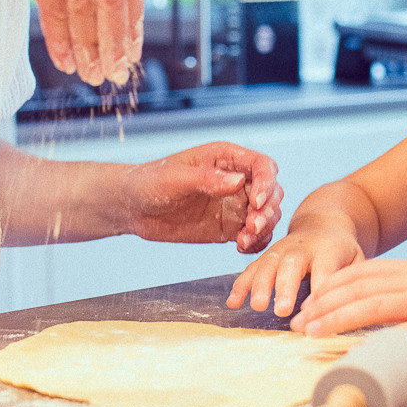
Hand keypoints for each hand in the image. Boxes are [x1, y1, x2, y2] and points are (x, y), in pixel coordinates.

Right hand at [0, 0, 141, 85]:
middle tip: (116, 71)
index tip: (131, 46)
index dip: (133, 17)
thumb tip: (116, 7)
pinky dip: (61, 40)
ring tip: (90, 71)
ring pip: (85, 6)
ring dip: (89, 47)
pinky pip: (55, 9)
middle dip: (116, 40)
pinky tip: (64, 58)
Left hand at [121, 143, 281, 252]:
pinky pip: (253, 235)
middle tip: (252, 226)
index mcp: (226, 158)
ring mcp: (234, 204)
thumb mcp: (177, 178)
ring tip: (243, 240)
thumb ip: (207, 179)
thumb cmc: (151, 182)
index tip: (257, 203)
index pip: (263, 166)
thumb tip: (238, 181)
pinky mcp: (228, 226)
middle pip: (272, 191)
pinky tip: (241, 248)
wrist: (134, 207)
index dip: (267, 183)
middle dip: (268, 209)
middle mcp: (236, 180)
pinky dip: (255, 242)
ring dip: (263, 228)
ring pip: (267, 215)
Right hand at [227, 222, 364, 316]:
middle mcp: (302, 247)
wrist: (323, 226)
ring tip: (258, 306)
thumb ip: (352, 283)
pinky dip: (241, 285)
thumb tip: (350, 312)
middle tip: (282, 311)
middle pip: (292, 265)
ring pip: (268, 264)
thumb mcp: (357, 261)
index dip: (319, 288)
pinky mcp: (266, 256)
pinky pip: (251, 269)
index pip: (325, 268)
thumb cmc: (342, 253)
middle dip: (286, 288)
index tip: (315, 313)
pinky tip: (233, 303)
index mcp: (329, 248)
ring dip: (261, 286)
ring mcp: (281, 249)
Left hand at [290, 260, 406, 356]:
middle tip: (297, 323)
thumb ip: (404, 295)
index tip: (307, 303)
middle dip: (322, 304)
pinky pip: (403, 331)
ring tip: (311, 333)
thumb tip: (370, 311)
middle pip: (358, 286)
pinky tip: (355, 349)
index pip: (359, 272)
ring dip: (337, 318)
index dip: (329, 287)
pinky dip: (376, 339)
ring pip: (372, 304)